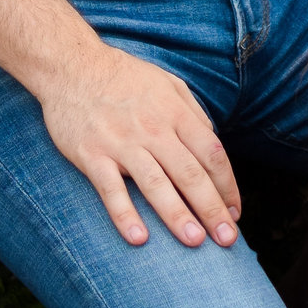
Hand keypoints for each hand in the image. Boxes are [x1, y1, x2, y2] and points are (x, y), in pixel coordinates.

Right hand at [39, 42, 241, 250]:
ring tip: (195, 242)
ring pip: (155, 184)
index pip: (211, 154)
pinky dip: (124, 214)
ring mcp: (121, 143)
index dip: (227, 186)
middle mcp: (153, 129)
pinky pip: (110, 189)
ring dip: (177, 215)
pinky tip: (139, 238)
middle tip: (227, 239)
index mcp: (175, 113)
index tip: (235, 212)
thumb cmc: (125, 78)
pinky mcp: (91, 154)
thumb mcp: (169, 84)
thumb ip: (193, 114)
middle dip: (212, 209)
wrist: (71, 66)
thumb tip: (213, 145)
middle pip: (190, 174)